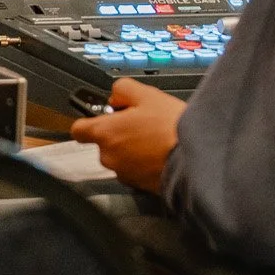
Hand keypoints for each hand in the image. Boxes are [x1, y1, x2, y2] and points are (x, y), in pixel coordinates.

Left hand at [68, 78, 185, 193]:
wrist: (195, 158)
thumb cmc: (171, 129)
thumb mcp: (147, 94)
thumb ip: (123, 89)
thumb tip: (116, 95)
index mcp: (106, 133)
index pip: (78, 129)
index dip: (88, 120)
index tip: (102, 116)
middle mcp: (109, 156)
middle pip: (104, 143)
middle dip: (119, 133)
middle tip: (142, 122)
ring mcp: (124, 173)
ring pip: (121, 157)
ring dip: (132, 148)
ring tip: (155, 138)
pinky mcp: (139, 186)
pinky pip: (135, 170)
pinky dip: (144, 162)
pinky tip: (160, 152)